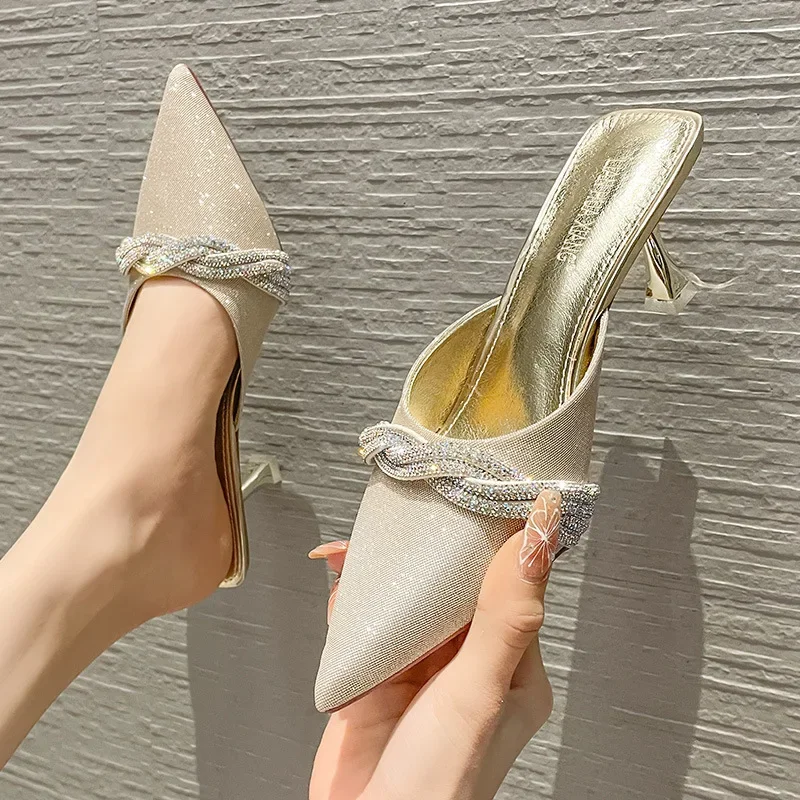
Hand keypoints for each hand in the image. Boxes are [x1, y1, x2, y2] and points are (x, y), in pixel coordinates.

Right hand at [309, 489, 561, 799]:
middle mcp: (469, 660)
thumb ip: (507, 613)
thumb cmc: (437, 787)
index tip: (479, 486)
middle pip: (455, 580)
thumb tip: (542, 532)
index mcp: (512, 662)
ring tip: (363, 543)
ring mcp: (422, 665)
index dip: (495, 533)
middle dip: (430, 544)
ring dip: (387, 568)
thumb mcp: (476, 692)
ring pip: (410, 594)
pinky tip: (341, 582)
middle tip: (411, 503)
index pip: (511, 578)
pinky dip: (353, 598)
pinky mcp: (379, 673)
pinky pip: (369, 619)